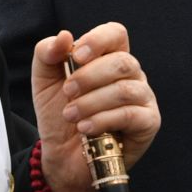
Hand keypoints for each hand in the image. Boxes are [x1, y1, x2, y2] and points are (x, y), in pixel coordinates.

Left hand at [31, 22, 160, 191]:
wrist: (62, 157)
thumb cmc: (59, 115)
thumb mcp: (44, 82)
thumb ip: (47, 53)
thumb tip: (64, 36)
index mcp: (109, 58)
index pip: (116, 34)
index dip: (98, 40)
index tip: (75, 56)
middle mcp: (131, 75)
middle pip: (122, 61)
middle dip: (89, 77)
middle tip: (67, 93)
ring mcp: (143, 98)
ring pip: (125, 89)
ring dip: (92, 102)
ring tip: (72, 115)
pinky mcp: (148, 123)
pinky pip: (131, 114)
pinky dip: (103, 119)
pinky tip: (86, 128)